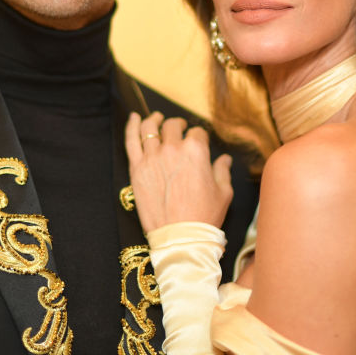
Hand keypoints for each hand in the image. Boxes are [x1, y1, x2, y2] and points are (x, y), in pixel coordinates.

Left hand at [125, 112, 233, 233]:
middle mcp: (173, 149)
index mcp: (196, 151)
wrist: (180, 237)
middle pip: (173, 126)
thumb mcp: (223, 192)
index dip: (199, 136)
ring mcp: (152, 157)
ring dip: (155, 121)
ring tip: (156, 119)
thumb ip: (222, 171)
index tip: (198, 141)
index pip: (197, 133)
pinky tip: (135, 117)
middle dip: (178, 126)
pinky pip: (131, 140)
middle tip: (179, 129)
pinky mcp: (137, 168)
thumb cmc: (204, 216)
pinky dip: (132, 125)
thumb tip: (224, 159)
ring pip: (150, 128)